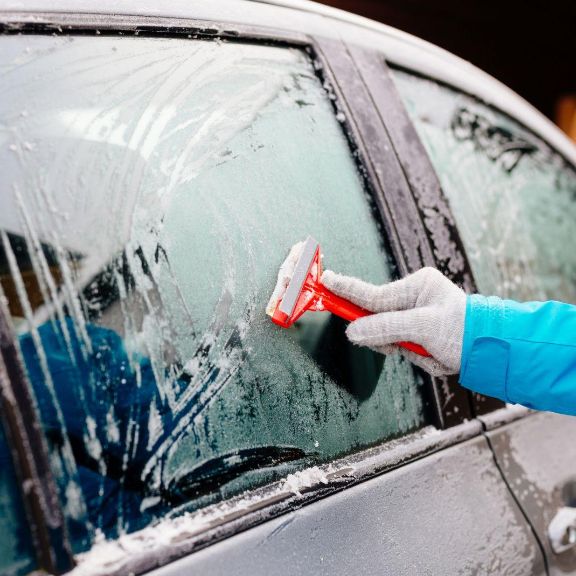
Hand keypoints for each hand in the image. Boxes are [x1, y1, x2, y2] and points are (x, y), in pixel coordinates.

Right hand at [321, 267, 465, 375]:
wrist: (492, 351)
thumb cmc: (463, 331)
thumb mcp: (423, 328)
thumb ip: (385, 328)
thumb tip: (353, 331)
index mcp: (417, 286)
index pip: (372, 293)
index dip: (346, 289)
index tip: (324, 280)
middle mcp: (414, 297)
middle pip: (377, 318)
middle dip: (387, 336)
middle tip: (400, 343)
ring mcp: (416, 316)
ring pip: (388, 336)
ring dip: (404, 348)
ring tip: (429, 351)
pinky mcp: (419, 333)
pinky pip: (401, 345)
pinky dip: (413, 355)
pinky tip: (432, 355)